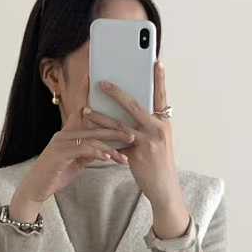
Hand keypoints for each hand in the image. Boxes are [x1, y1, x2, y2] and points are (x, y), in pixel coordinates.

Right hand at [15, 110, 135, 208]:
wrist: (35, 189)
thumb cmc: (55, 175)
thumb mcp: (75, 162)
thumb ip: (87, 153)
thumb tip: (104, 151)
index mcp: (68, 133)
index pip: (90, 121)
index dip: (106, 119)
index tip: (125, 124)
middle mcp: (65, 134)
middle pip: (95, 128)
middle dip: (116, 132)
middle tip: (133, 137)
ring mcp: (61, 142)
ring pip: (91, 139)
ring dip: (110, 147)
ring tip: (124, 156)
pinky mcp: (60, 153)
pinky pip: (83, 149)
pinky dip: (98, 153)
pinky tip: (109, 159)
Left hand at [81, 59, 190, 236]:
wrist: (165, 190)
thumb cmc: (159, 165)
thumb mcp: (158, 142)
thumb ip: (147, 126)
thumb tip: (130, 113)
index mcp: (165, 123)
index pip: (161, 96)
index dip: (159, 79)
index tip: (156, 61)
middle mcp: (159, 129)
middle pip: (135, 104)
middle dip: (117, 92)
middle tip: (101, 81)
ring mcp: (148, 141)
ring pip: (120, 124)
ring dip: (100, 115)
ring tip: (86, 108)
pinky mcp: (138, 154)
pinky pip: (116, 142)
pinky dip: (102, 137)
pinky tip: (90, 132)